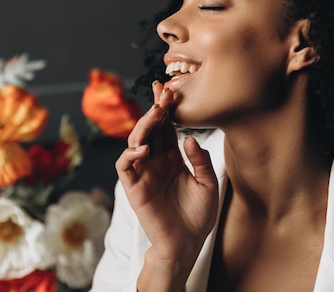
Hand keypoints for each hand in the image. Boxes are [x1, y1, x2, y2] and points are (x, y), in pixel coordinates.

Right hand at [115, 81, 218, 265]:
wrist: (187, 243)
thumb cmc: (198, 215)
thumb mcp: (208, 184)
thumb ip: (200, 160)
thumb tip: (188, 137)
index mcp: (173, 159)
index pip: (166, 128)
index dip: (166, 110)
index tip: (169, 90)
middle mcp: (156, 162)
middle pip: (151, 129)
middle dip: (155, 109)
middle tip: (162, 92)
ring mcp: (144, 173)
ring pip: (136, 141)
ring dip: (144, 126)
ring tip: (155, 113)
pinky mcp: (134, 188)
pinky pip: (125, 166)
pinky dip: (130, 154)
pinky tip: (144, 147)